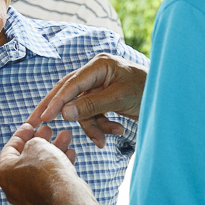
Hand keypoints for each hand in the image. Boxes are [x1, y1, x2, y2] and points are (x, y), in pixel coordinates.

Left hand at [0, 123, 83, 204]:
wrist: (65, 198)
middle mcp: (13, 187)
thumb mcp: (36, 144)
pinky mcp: (46, 202)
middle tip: (49, 130)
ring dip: (53, 151)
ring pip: (42, 169)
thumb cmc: (47, 169)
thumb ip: (32, 142)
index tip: (31, 125)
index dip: (21, 134)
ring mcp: (30, 197)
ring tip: (65, 136)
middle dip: (40, 141)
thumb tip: (36, 147)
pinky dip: (59, 167)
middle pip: (27, 158)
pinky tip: (70, 153)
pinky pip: (51, 180)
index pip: (10, 148)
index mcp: (4, 173)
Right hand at [27, 54, 146, 146]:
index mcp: (99, 65)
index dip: (56, 101)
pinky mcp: (104, 99)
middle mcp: (96, 73)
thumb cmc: (149, 92)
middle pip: (68, 93)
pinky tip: (115, 132)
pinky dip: (101, 127)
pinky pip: (93, 114)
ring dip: (93, 126)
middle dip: (58, 111)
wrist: (170, 99)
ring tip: (106, 138)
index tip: (44, 118)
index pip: (71, 84)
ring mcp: (100, 86)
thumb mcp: (119, 99)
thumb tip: (64, 113)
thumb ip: (91, 105)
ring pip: (82, 109)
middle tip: (34, 124)